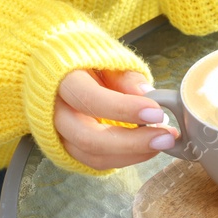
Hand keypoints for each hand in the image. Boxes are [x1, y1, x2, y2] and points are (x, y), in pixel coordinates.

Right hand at [54, 68, 177, 170]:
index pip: (89, 98)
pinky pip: (94, 161)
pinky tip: (145, 147)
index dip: (124, 109)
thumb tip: (147, 93)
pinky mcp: (66, 148)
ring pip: (92, 156)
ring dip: (131, 154)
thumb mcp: (104, 56)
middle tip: (166, 137)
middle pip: (88, 138)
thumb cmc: (84, 60)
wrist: (57, 70)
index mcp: (59, 79)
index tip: (157, 112)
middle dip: (132, 143)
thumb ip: (124, 75)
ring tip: (161, 141)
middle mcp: (52, 111)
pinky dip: (123, 158)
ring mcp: (56, 134)